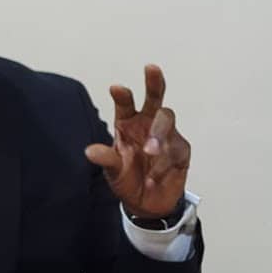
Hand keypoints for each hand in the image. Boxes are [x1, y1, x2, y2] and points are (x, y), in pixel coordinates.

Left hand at [83, 64, 190, 217]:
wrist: (148, 204)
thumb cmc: (128, 180)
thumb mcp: (113, 172)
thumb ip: (106, 159)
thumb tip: (90, 151)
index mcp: (128, 123)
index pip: (125, 104)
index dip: (122, 95)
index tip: (116, 89)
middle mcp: (147, 124)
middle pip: (154, 97)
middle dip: (154, 82)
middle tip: (151, 68)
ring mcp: (166, 135)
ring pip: (166, 119)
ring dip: (158, 134)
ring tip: (149, 152)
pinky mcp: (180, 150)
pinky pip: (175, 148)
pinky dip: (164, 163)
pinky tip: (154, 177)